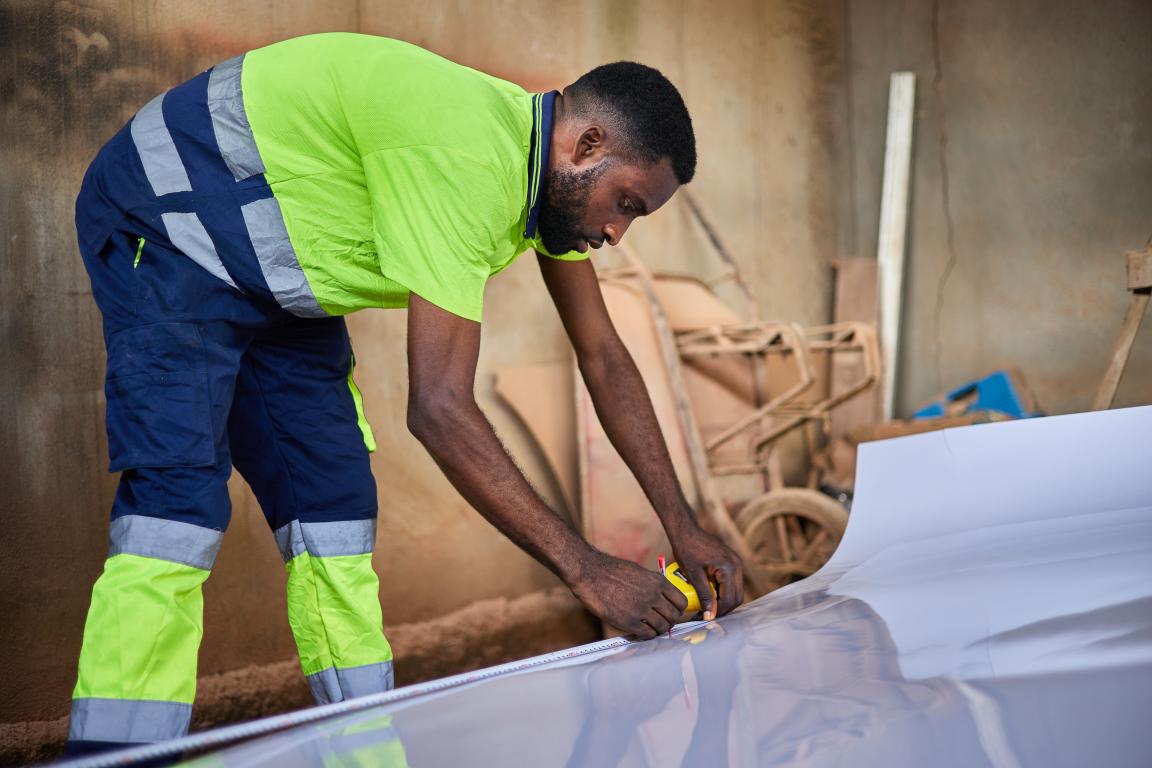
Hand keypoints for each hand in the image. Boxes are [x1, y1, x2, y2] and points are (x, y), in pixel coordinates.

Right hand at [567, 550, 688, 639]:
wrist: (590, 573)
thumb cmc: (612, 571)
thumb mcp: (640, 572)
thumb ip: (653, 585)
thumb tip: (662, 597)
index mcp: (658, 582)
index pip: (681, 602)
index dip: (678, 610)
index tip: (672, 612)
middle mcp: (654, 596)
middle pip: (673, 617)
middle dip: (669, 621)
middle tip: (661, 622)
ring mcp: (642, 609)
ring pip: (662, 628)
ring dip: (658, 630)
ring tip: (649, 627)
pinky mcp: (629, 622)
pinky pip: (647, 634)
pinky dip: (646, 634)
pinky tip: (639, 630)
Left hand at [670, 523, 743, 620]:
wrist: (686, 531)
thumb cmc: (686, 549)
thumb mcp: (694, 575)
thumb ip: (705, 596)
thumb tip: (710, 615)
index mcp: (729, 568)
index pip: (729, 599)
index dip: (718, 611)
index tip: (706, 618)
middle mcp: (737, 565)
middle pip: (737, 597)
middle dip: (723, 608)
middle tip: (707, 614)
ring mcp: (736, 562)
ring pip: (736, 591)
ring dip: (724, 600)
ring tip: (708, 605)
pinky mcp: (732, 562)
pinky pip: (732, 582)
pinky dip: (724, 591)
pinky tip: (710, 594)